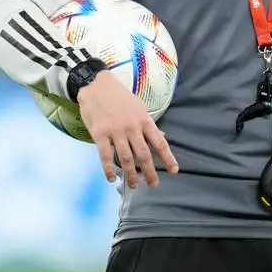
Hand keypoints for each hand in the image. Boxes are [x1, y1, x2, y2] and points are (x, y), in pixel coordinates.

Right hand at [78, 72, 178, 188]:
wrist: (97, 85)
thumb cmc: (120, 97)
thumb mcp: (139, 108)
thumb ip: (148, 124)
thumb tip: (162, 136)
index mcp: (145, 121)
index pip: (160, 143)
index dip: (168, 158)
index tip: (174, 170)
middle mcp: (133, 128)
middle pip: (144, 154)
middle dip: (150, 171)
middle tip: (154, 184)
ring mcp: (116, 132)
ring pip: (126, 158)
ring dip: (131, 174)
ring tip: (134, 185)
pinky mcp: (100, 134)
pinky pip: (105, 155)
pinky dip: (108, 168)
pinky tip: (111, 178)